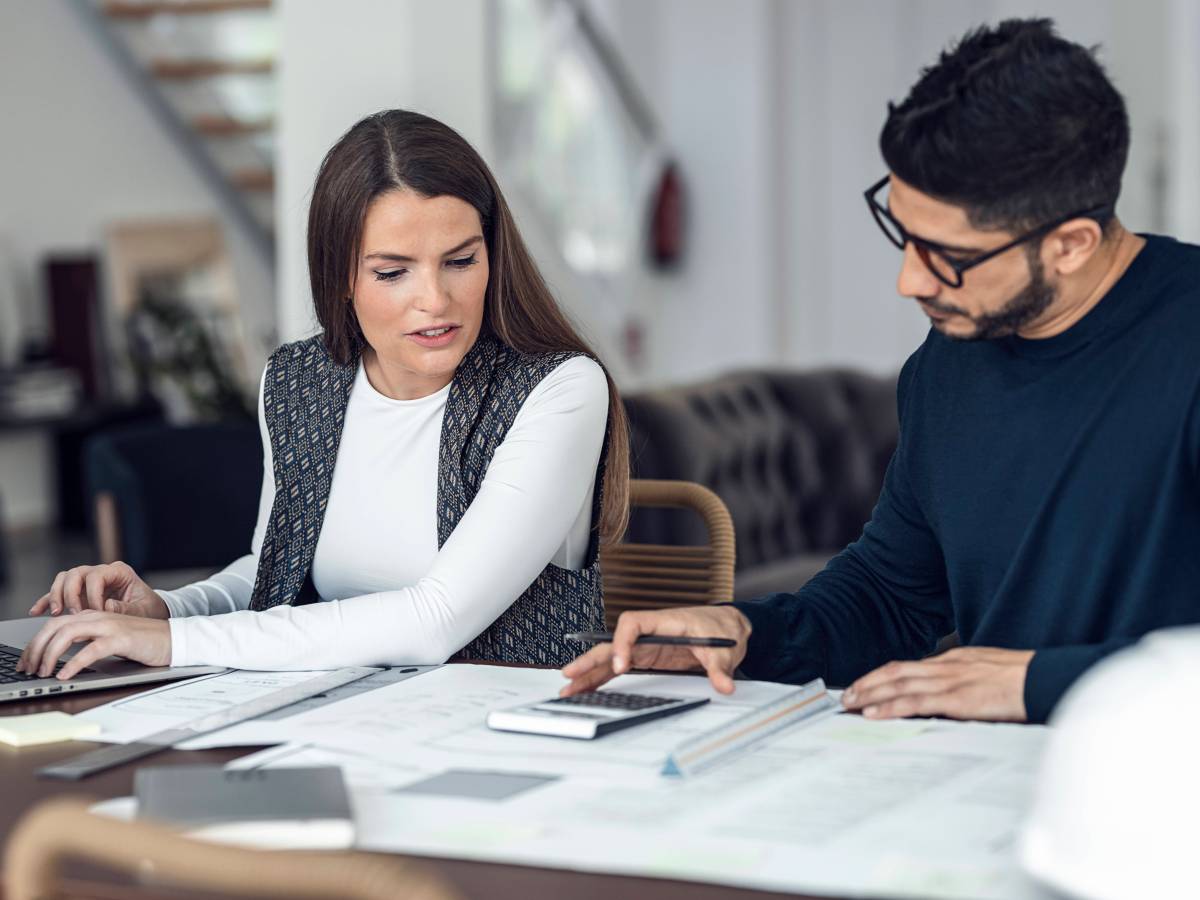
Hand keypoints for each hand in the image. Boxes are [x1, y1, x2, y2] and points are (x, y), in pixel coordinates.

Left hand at [16, 611, 171, 679]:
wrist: (175, 639)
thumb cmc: (144, 642)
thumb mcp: (110, 638)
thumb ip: (88, 640)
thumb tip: (60, 656)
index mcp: (94, 615)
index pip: (54, 624)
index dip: (36, 643)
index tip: (27, 661)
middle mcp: (98, 616)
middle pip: (55, 627)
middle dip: (36, 648)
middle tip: (29, 668)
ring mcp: (110, 626)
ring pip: (67, 635)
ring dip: (49, 655)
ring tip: (43, 672)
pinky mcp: (121, 639)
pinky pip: (90, 650)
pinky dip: (74, 663)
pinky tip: (66, 675)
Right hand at [29, 561, 167, 618]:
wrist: (149, 614)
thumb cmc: (149, 610)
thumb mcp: (143, 610)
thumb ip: (126, 608)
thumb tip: (106, 607)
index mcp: (119, 572)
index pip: (97, 576)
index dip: (93, 594)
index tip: (95, 612)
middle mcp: (101, 573)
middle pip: (76, 574)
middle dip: (71, 594)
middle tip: (73, 613)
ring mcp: (88, 582)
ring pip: (64, 579)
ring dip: (57, 595)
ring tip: (57, 613)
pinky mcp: (79, 594)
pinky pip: (58, 593)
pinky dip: (47, 601)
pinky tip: (37, 611)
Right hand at [560, 605, 751, 696]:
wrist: (727, 628)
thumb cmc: (720, 628)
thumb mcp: (722, 649)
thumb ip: (720, 668)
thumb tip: (725, 685)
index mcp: (664, 622)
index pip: (633, 623)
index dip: (622, 643)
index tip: (621, 665)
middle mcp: (650, 632)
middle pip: (613, 641)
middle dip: (592, 658)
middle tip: (572, 675)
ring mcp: (646, 646)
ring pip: (611, 655)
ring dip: (591, 671)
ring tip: (569, 688)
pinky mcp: (647, 658)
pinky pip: (619, 666)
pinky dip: (603, 677)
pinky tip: (588, 689)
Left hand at [841, 646, 1033, 721]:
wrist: (1047, 679)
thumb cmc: (1026, 681)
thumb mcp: (990, 675)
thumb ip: (968, 683)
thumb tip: (952, 698)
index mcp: (955, 660)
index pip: (910, 666)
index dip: (883, 675)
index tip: (865, 685)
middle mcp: (947, 666)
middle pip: (896, 671)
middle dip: (868, 683)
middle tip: (846, 695)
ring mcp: (950, 681)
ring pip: (899, 684)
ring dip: (870, 694)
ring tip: (850, 704)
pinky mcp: (957, 698)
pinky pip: (916, 701)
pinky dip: (890, 706)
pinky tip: (874, 713)